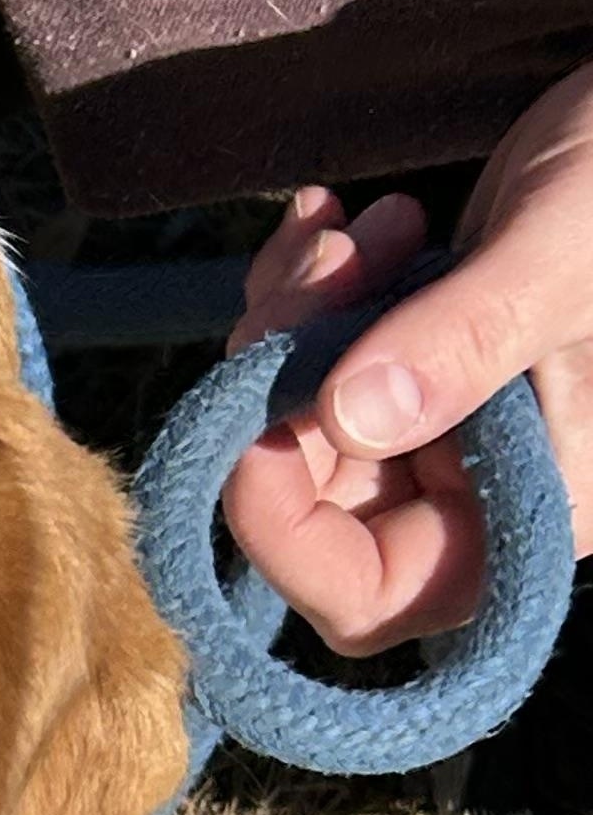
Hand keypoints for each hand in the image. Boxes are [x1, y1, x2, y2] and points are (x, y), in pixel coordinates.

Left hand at [222, 59, 592, 654]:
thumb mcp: (565, 251)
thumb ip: (468, 337)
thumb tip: (353, 417)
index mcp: (534, 511)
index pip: (367, 598)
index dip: (285, 535)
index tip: (253, 426)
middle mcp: (476, 490)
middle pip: (306, 499)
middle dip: (279, 386)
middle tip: (320, 269)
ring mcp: (439, 427)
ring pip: (293, 422)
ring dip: (288, 323)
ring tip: (346, 231)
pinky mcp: (411, 363)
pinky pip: (310, 360)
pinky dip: (300, 292)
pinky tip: (333, 216)